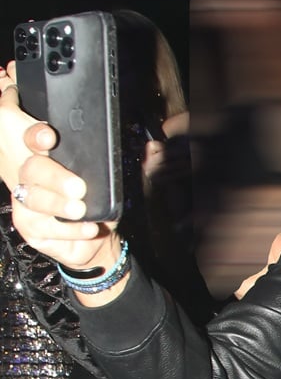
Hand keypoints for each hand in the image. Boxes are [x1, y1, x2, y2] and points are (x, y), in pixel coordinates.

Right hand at [1, 64, 114, 265]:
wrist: (97, 242)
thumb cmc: (100, 208)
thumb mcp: (118, 183)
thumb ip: (130, 164)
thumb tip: (153, 150)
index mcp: (51, 158)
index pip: (34, 139)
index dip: (38, 136)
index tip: (51, 138)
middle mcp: (35, 178)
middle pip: (32, 168)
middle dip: (54, 176)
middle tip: (78, 188)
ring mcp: (29, 203)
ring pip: (32, 198)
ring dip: (57, 204)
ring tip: (80, 210)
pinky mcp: (31, 228)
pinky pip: (43, 228)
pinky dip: (69, 230)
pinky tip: (87, 229)